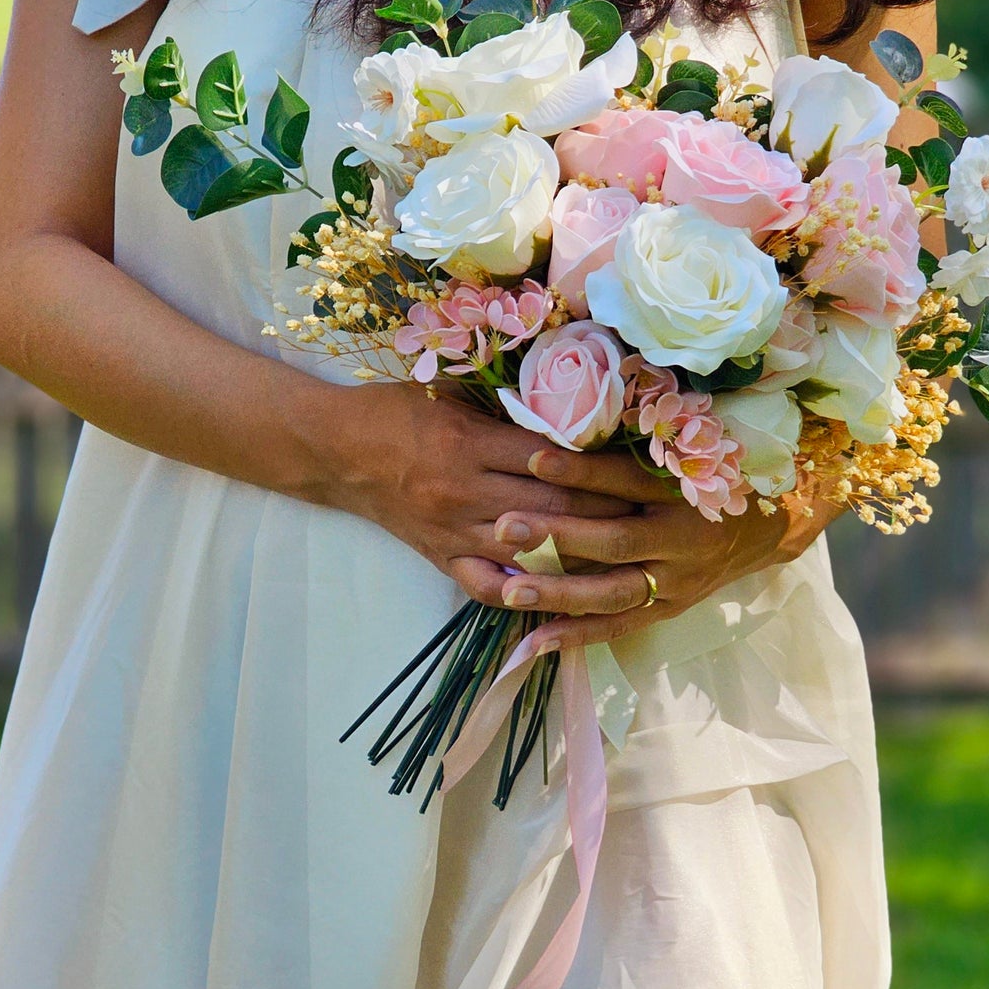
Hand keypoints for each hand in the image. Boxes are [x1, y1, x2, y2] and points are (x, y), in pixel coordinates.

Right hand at [326, 384, 636, 605]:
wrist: (336, 450)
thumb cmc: (396, 410)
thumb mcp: (451, 392)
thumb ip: (506, 404)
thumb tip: (572, 407)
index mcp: (470, 443)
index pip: (553, 462)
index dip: (602, 470)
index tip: (642, 471)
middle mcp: (465, 491)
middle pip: (553, 510)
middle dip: (607, 515)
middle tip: (652, 517)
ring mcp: (453, 531)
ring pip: (530, 553)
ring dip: (580, 556)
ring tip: (626, 555)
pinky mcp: (441, 557)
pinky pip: (489, 586)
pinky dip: (527, 594)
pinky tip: (564, 596)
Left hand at [488, 446, 842, 650]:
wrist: (770, 524)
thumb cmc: (712, 474)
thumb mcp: (685, 449)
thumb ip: (633, 442)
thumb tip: (564, 418)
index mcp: (684, 489)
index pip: (627, 479)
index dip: (581, 471)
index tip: (532, 458)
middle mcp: (682, 538)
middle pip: (616, 540)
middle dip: (558, 535)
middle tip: (505, 526)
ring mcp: (678, 581)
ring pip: (615, 592)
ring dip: (561, 593)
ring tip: (511, 591)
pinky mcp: (671, 609)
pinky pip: (621, 626)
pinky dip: (578, 635)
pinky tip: (536, 640)